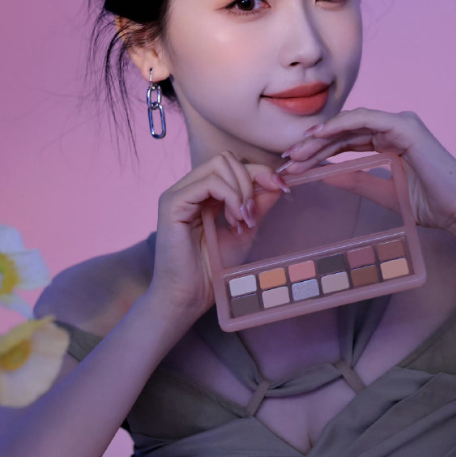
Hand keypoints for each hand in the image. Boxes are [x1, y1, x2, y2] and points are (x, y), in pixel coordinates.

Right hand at [148, 151, 287, 329]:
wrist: (188, 297)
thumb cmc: (212, 270)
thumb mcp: (243, 231)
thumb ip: (257, 206)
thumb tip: (278, 184)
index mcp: (202, 193)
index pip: (232, 165)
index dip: (260, 172)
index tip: (283, 188)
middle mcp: (187, 188)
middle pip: (226, 158)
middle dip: (250, 180)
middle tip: (252, 215)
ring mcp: (177, 193)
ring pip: (219, 164)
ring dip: (240, 190)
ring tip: (242, 221)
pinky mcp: (172, 203)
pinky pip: (209, 183)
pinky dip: (230, 197)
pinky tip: (235, 220)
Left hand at [276, 108, 455, 233]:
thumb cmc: (429, 204)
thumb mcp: (382, 192)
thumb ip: (355, 180)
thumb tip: (322, 176)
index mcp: (389, 141)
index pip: (345, 141)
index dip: (318, 151)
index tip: (294, 165)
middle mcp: (393, 128)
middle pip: (343, 132)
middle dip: (313, 145)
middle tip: (288, 159)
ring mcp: (400, 124)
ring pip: (350, 124)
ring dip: (321, 136)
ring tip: (297, 151)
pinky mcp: (405, 126)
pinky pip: (366, 119)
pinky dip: (340, 124)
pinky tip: (319, 135)